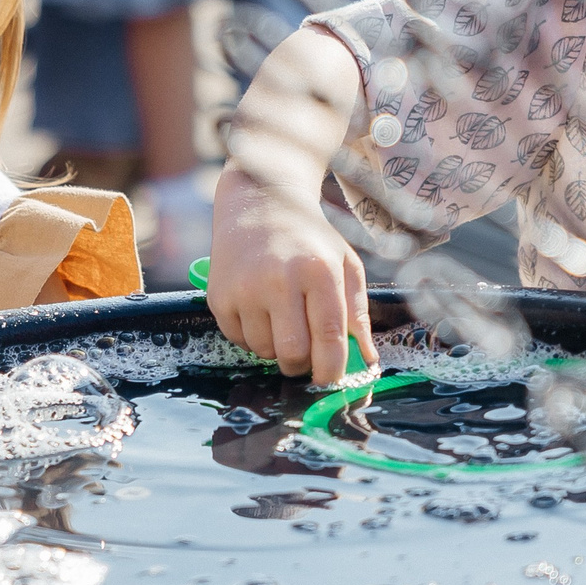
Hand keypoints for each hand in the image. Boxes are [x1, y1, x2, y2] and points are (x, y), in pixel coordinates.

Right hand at [208, 165, 373, 382]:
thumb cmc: (310, 239)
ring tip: (282, 321)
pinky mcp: (219, 297)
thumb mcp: (345, 264)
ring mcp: (244, 289)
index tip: (332, 379)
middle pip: (293, 353)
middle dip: (303, 366)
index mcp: (317, 270)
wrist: (260, 204)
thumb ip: (357, 313)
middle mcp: (278, 279)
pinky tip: (260, 312)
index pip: (328, 336)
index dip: (332, 368)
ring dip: (277, 349)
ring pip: (265, 351)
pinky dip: (253, 337)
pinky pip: (239, 341)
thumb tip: (366, 359)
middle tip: (306, 356)